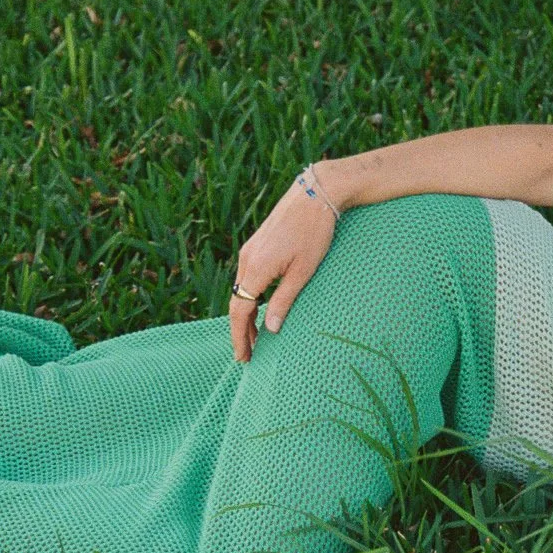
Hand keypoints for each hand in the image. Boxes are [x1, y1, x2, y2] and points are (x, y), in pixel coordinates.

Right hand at [229, 178, 338, 362]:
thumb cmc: (315, 233)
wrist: (315, 195)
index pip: (240, 310)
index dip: (239, 336)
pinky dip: (250, 297)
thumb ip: (285, 300)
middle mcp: (247, 259)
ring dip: (246, 314)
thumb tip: (270, 329)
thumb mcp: (303, 271)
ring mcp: (250, 250)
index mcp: (256, 268)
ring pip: (241, 290)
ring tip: (254, 337)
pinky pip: (247, 278)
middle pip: (237, 302)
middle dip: (241, 330)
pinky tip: (259, 308)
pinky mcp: (257, 245)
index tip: (243, 357)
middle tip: (248, 355)